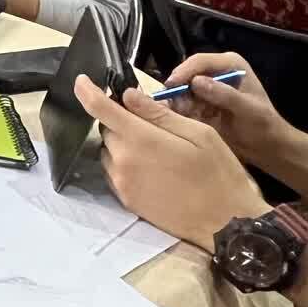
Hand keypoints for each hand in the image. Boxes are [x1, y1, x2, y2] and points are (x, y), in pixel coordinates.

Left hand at [74, 74, 266, 251]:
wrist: (226, 225)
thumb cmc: (219, 174)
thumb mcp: (199, 134)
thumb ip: (159, 114)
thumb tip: (128, 95)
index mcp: (140, 139)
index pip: (100, 109)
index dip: (87, 91)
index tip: (81, 81)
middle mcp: (122, 160)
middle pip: (106, 129)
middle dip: (120, 120)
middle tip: (149, 124)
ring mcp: (121, 182)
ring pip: (107, 150)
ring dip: (121, 143)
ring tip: (154, 149)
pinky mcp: (125, 200)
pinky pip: (113, 171)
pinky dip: (123, 162)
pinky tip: (150, 167)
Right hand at [164, 52, 286, 163]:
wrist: (267, 146)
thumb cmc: (264, 125)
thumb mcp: (248, 110)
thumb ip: (225, 95)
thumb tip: (196, 82)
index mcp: (230, 65)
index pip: (200, 61)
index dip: (184, 71)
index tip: (171, 85)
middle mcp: (216, 71)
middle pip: (187, 73)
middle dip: (178, 88)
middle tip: (173, 105)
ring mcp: (207, 87)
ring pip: (182, 89)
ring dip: (179, 101)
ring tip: (183, 115)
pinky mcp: (200, 102)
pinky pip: (183, 102)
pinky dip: (180, 110)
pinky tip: (184, 119)